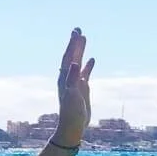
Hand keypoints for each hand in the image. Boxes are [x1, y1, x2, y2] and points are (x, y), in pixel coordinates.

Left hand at [52, 28, 93, 145]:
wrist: (73, 126)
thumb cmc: (71, 113)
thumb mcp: (72, 96)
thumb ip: (72, 79)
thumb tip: (74, 63)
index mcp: (64, 78)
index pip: (68, 57)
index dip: (72, 45)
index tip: (76, 32)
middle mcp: (68, 78)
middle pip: (71, 56)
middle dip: (74, 43)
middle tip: (77, 29)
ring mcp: (75, 83)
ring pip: (78, 62)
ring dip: (80, 50)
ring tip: (84, 38)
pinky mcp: (82, 89)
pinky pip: (85, 73)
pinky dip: (88, 65)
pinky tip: (92, 59)